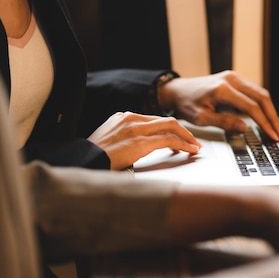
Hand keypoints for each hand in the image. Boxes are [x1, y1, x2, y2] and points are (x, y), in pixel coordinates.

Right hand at [87, 112, 201, 169]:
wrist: (83, 160)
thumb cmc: (93, 156)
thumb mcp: (108, 141)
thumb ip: (124, 139)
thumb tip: (134, 149)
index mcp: (123, 116)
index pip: (153, 120)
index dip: (169, 129)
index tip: (177, 138)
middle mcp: (131, 118)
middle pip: (165, 121)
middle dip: (182, 131)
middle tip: (193, 141)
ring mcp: (137, 128)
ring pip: (171, 127)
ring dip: (187, 137)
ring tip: (195, 146)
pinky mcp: (141, 141)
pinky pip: (169, 140)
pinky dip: (183, 144)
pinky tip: (190, 150)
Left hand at [158, 70, 278, 140]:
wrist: (179, 90)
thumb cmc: (187, 104)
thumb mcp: (201, 117)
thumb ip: (223, 122)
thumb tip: (244, 127)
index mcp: (223, 89)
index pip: (251, 107)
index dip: (264, 122)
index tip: (272, 135)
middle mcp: (231, 79)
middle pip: (262, 97)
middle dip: (273, 117)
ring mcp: (235, 77)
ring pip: (261, 93)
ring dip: (270, 111)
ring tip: (276, 129)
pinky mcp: (236, 80)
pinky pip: (255, 92)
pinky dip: (263, 106)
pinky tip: (267, 118)